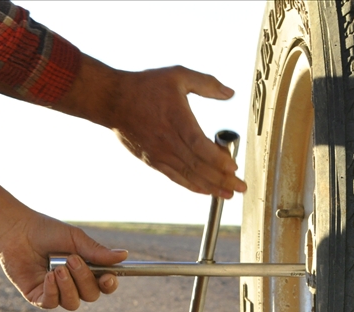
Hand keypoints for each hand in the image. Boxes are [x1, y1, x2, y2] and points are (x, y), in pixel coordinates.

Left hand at [0, 210, 126, 310]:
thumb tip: (124, 255)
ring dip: (68, 286)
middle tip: (72, 260)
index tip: (108, 277)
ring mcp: (56, 292)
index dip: (109, 285)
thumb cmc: (46, 232)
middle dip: (84, 279)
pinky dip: (52, 291)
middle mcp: (73, 284)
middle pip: (91, 295)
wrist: (16, 231)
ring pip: (72, 303)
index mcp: (86, 269)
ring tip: (56, 268)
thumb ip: (97, 251)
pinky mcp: (38, 297)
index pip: (104, 285)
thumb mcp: (75, 239)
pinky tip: (47, 277)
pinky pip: (51, 303)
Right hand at [109, 66, 246, 197]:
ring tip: (228, 194)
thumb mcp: (178, 75)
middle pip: (198, 167)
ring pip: (188, 176)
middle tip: (240, 187)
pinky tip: (205, 190)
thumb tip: (229, 93)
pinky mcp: (153, 161)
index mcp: (177, 121)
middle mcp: (168, 142)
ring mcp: (160, 154)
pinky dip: (192, 186)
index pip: (200, 147)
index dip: (218, 160)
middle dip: (222, 180)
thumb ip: (206, 84)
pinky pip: (175, 177)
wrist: (112, 101)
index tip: (234, 167)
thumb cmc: (145, 86)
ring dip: (210, 187)